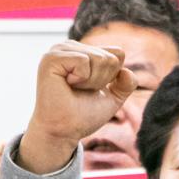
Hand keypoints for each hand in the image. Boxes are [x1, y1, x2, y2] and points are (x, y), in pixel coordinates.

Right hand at [18, 42, 135, 174]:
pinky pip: (83, 60)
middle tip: (80, 92)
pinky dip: (81, 79)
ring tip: (72, 89)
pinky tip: (66, 85)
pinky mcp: (51, 58)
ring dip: (91, 82)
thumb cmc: (83, 115)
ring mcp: (59, 50)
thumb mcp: (112, 98)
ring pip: (99, 58)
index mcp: (83, 51)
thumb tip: (127, 72)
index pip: (117, 54)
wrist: (63, 132)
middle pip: (110, 57)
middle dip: (101, 81)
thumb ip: (126, 84)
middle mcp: (70, 46)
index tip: (92, 90)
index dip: (111, 78)